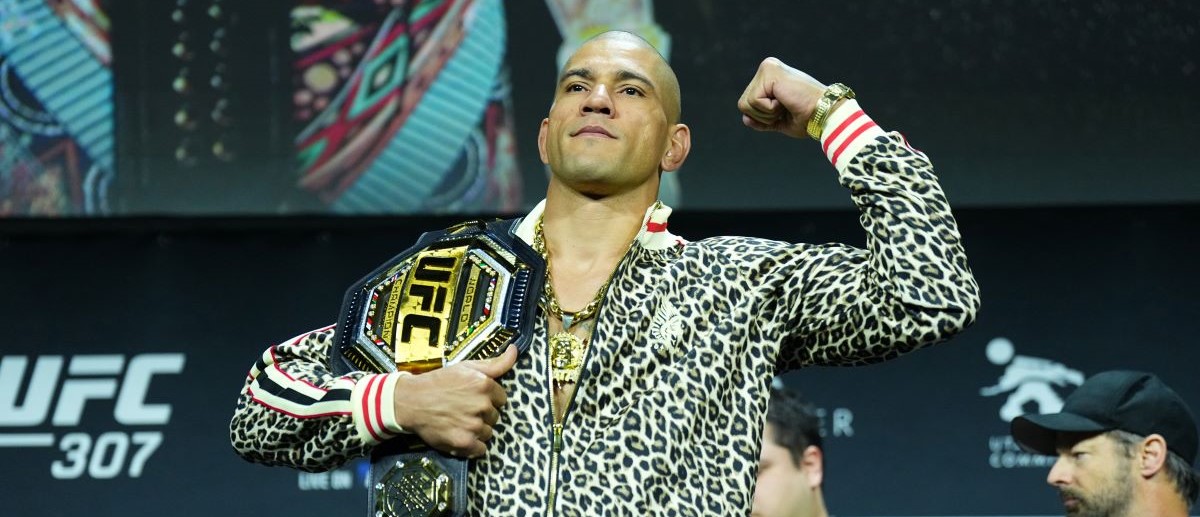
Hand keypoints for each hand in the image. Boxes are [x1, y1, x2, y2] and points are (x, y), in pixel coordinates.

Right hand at [393, 345, 517, 457]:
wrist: (411, 401)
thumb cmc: (439, 382)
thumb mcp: (466, 367)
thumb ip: (495, 363)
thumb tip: (515, 351)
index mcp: (485, 385)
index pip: (501, 399)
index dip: (488, 399)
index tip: (473, 398)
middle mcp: (482, 406)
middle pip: (495, 416)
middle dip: (482, 414)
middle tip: (463, 409)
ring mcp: (473, 426)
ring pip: (488, 432)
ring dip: (477, 430)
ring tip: (459, 421)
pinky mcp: (464, 443)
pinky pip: (481, 450)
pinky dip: (472, 446)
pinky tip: (460, 435)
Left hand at [737, 57, 827, 138]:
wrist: (823, 113)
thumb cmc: (807, 117)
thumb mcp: (779, 120)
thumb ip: (762, 119)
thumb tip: (745, 119)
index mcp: (769, 77)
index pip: (748, 104)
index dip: (763, 117)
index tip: (785, 111)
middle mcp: (767, 68)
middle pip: (743, 104)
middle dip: (763, 116)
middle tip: (786, 108)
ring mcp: (767, 67)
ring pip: (745, 103)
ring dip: (767, 113)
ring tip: (786, 104)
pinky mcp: (769, 71)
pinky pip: (754, 101)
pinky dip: (769, 109)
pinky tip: (785, 100)